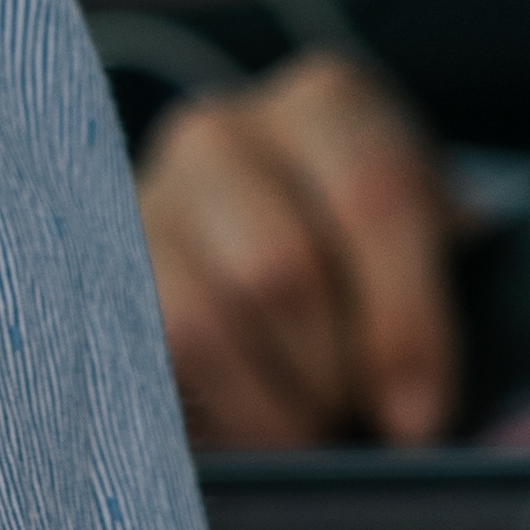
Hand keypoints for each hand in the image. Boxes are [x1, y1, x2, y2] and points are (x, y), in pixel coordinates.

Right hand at [139, 51, 461, 447]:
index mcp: (330, 104)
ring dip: (267, 406)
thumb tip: (416, 418)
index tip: (418, 416)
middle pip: (283, 269)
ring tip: (304, 425)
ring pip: (202, 321)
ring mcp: (147, 196)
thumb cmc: (369, 270)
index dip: (404, 323)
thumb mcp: (427, 259)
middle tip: (356, 417)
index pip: (374, 195)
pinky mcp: (99, 270)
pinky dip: (211, 413)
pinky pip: (148, 358)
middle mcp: (223, 131)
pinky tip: (249, 424)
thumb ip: (431, 308)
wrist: (282, 262)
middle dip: (329, 373)